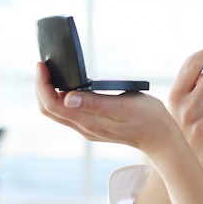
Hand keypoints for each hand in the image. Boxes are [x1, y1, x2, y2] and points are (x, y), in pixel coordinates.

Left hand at [35, 63, 176, 153]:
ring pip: (57, 112)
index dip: (43, 85)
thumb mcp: (124, 105)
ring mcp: (89, 128)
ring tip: (51, 72)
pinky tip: (67, 85)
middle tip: (43, 65)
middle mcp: (85, 127)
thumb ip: (95, 102)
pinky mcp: (94, 125)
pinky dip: (61, 97)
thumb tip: (67, 97)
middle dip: (41, 87)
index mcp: (89, 121)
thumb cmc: (147, 118)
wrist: (160, 138)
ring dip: (50, 92)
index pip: (53, 104)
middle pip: (50, 109)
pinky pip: (68, 113)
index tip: (42, 66)